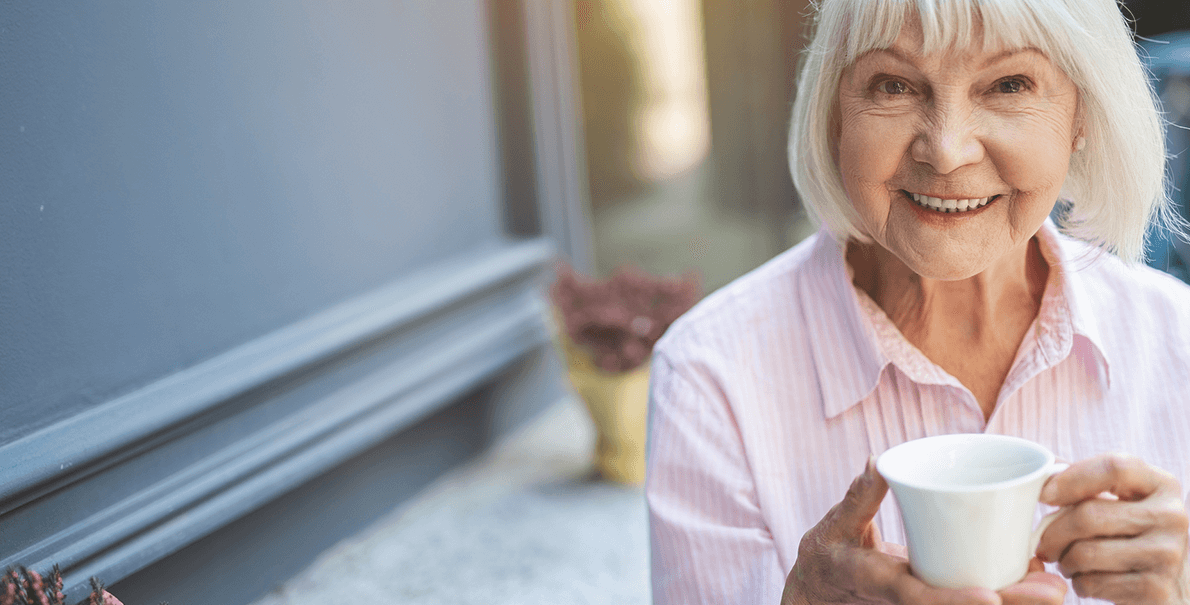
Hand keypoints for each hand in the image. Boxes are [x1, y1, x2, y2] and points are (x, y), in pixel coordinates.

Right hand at [782, 458, 1066, 604]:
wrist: (820, 592)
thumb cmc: (827, 556)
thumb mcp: (836, 526)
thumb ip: (858, 496)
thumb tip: (877, 462)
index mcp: (881, 583)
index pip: (921, 598)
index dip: (955, 601)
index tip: (991, 596)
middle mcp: (909, 601)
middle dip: (1012, 604)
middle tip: (1054, 590)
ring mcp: (926, 602)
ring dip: (1017, 601)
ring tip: (1056, 585)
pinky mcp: (936, 597)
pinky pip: (973, 598)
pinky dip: (1005, 592)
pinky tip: (1035, 577)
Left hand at [1036, 453, 1189, 603]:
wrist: (1169, 584)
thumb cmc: (1132, 535)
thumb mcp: (1122, 501)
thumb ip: (1086, 481)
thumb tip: (1041, 466)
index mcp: (1161, 485)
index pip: (1114, 468)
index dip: (1071, 479)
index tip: (1044, 494)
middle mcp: (1171, 516)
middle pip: (1088, 515)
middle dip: (1053, 532)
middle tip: (1045, 543)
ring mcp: (1166, 554)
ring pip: (1085, 553)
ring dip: (1064, 560)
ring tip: (1068, 561)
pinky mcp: (1155, 589)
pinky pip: (1092, 582)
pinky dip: (1078, 582)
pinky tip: (1087, 578)